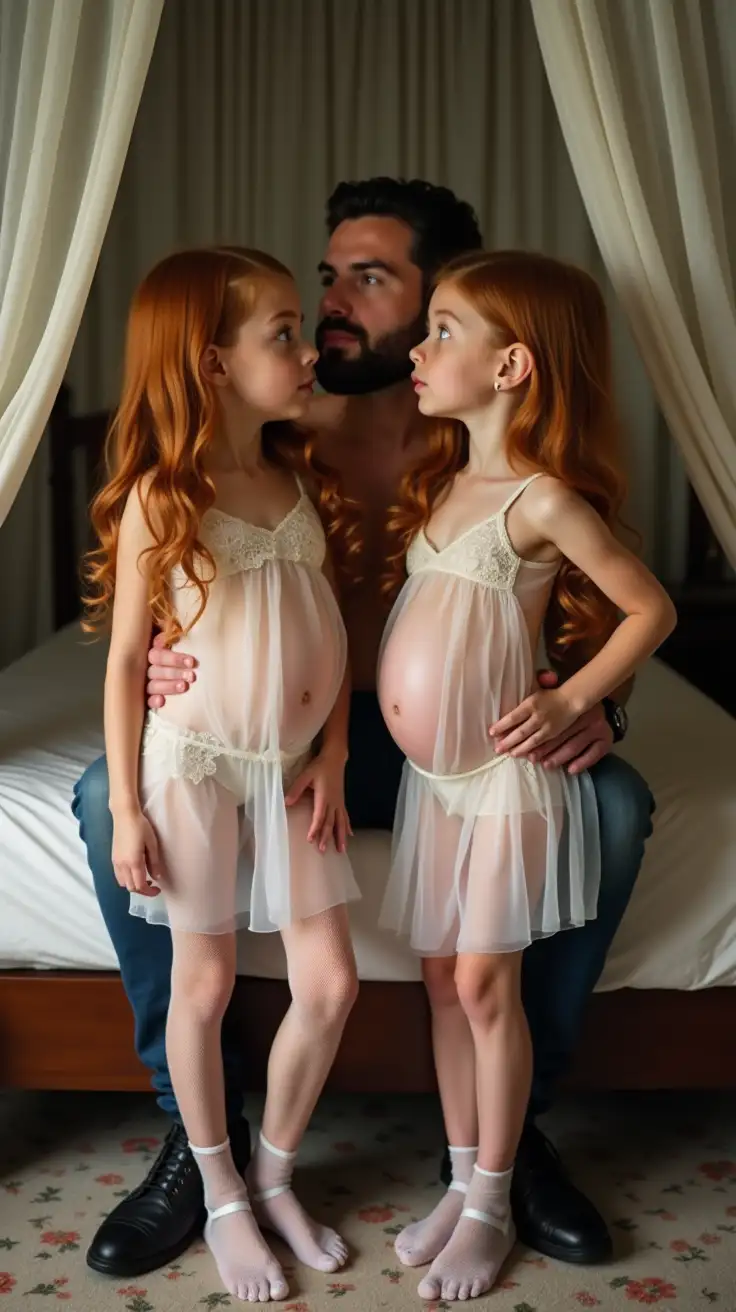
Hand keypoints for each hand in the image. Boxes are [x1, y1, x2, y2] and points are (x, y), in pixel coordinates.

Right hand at [112, 807, 164, 895]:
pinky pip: (118, 875)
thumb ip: (154, 862)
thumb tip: (157, 878)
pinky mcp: (113, 858)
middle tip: (152, 885)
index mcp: (133, 862)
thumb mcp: (152, 844)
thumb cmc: (141, 826)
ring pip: (123, 883)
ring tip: (144, 878)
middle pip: (130, 887)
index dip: (149, 892)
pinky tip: (134, 870)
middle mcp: (122, 865)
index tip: (158, 890)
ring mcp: (115, 862)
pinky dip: (126, 879)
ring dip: (133, 885)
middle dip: (142, 890)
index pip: (140, 886)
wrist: (124, 815)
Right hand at [147, 632, 196, 708]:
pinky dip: (153, 701)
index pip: (158, 655)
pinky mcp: (144, 698)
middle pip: (156, 671)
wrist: (160, 670)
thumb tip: (167, 636)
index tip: (191, 662)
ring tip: (184, 686)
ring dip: (168, 686)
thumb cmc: (170, 652)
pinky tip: (161, 701)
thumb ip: (167, 637)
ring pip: (152, 685)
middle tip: (191, 676)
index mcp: (149, 653)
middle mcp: (144, 668)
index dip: (174, 659)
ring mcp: (143, 684)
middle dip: (174, 673)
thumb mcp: (167, 641)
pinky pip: (146, 701)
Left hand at [284, 748, 352, 853]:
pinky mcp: (341, 801)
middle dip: (326, 837)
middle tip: (322, 850)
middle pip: (330, 822)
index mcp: (324, 796)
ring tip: (341, 850)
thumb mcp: (305, 775)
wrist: (335, 758)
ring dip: (340, 836)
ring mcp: (339, 802)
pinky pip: (345, 816)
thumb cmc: (319, 766)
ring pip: (340, 822)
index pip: (319, 816)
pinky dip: (347, 826)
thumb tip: (286, 802)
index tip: (311, 839)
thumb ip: (296, 789)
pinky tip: (350, 835)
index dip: (315, 828)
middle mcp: (333, 802)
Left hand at [489, 669, 612, 773]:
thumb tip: (511, 692)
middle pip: (520, 731)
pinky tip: (526, 755)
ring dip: (518, 748)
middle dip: (507, 741)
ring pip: (530, 740)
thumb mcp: (537, 689)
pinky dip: (533, 750)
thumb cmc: (550, 694)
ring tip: (509, 754)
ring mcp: (546, 726)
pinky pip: (542, 743)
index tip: (491, 732)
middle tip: (497, 749)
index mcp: (531, 703)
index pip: (513, 716)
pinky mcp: (553, 733)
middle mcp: (538, 715)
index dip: (501, 725)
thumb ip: (522, 696)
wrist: (572, 699)